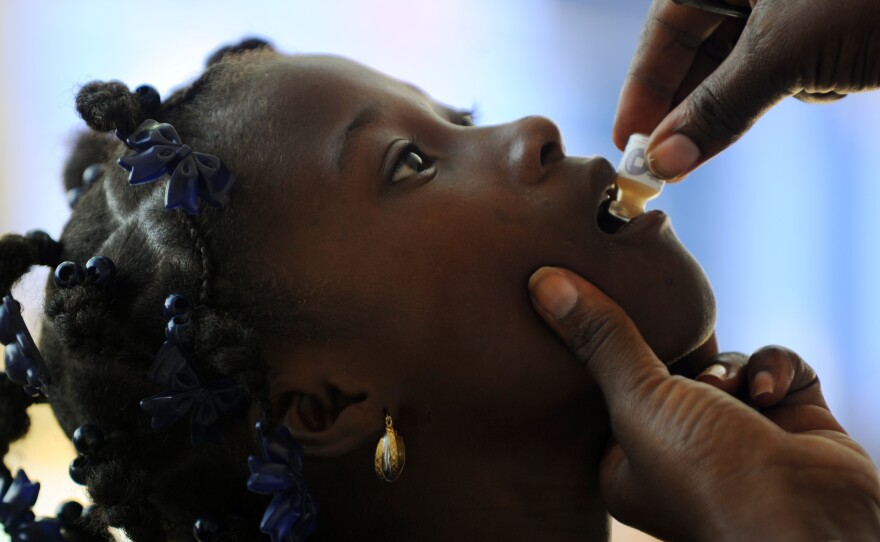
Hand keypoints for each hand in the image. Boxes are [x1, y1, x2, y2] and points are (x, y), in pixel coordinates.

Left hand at [528, 266, 879, 540]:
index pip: (612, 386)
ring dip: (730, 368)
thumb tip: (542, 282)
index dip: (615, 346)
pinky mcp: (790, 421)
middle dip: (682, 351)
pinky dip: (775, 372)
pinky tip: (770, 395)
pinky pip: (777, 369)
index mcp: (627, 459)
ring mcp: (738, 434)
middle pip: (671, 368)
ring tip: (730, 390)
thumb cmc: (705, 476)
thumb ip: (599, 339)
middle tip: (681, 333)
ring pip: (725, 365)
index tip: (612, 302)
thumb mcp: (638, 400)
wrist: (808, 523)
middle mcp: (681, 449)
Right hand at [613, 0, 879, 179]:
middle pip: (699, 49)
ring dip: (754, 96)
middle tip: (670, 163)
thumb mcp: (787, 51)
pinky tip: (835, 77)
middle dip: (694, 105)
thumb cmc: (873, 1)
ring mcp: (790, 7)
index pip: (666, 25)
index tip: (629, 144)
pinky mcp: (825, 29)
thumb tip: (662, 163)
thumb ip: (718, 108)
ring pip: (744, 66)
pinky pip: (788, 68)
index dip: (643, 87)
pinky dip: (800, 85)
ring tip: (801, 90)